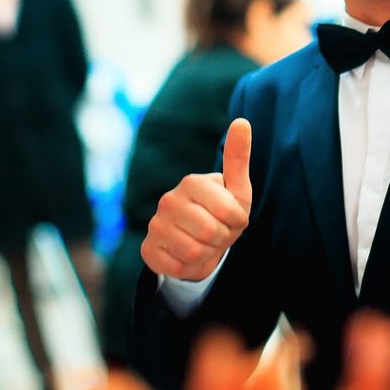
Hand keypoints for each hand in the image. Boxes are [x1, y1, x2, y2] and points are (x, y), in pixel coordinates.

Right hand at [141, 118, 252, 280]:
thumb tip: (242, 121)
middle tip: (217, 232)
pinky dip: (190, 267)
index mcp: (192, 182)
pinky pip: (179, 268)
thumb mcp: (237, 189)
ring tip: (204, 243)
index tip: (231, 217)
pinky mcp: (147, 250)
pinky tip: (187, 255)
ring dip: (208, 254)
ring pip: (195, 253)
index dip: (238, 222)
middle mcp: (168, 200)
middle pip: (211, 232)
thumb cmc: (222, 212)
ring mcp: (155, 225)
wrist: (198, 241)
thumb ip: (238, 157)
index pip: (229, 212)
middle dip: (223, 238)